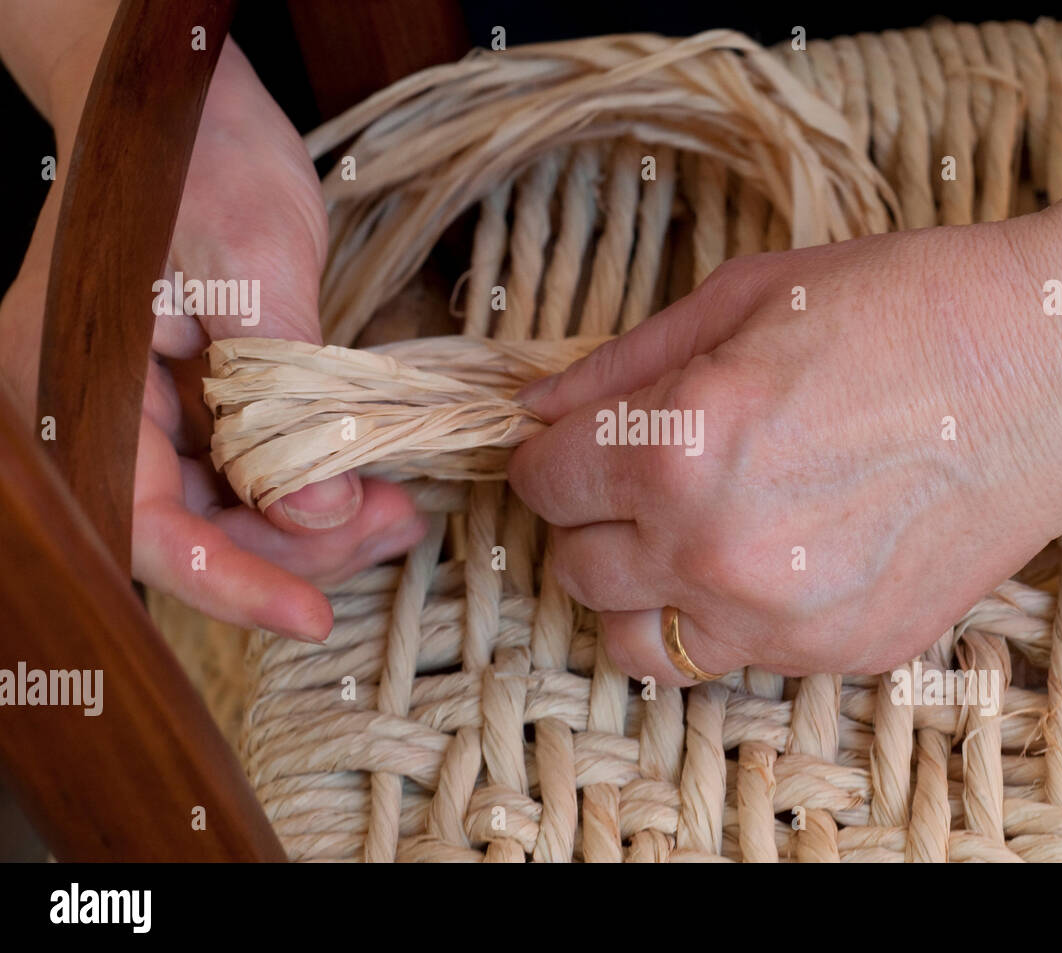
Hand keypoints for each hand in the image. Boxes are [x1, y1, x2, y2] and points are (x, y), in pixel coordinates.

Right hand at [0, 38, 422, 639]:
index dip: (229, 584)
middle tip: (393, 527)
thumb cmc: (199, 157)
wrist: (188, 107)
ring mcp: (142, 414)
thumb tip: (322, 511)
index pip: (146, 525)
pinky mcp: (188, 407)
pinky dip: (308, 487)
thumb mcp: (253, 265)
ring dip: (314, 526)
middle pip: (195, 532)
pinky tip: (370, 484)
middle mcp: (97, 416)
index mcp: (74, 385)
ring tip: (398, 511)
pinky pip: (244, 474)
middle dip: (298, 549)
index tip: (311, 619)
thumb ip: (285, 394)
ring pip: (227, 513)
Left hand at [508, 215, 1061, 684]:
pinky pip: (733, 661)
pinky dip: (725, 617)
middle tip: (638, 477)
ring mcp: (784, 619)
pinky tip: (773, 554)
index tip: (575, 443)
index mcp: (679, 448)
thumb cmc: (910, 306)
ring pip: (634, 644)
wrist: (1061, 367)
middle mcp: (718, 552)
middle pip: (576, 568)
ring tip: (684, 535)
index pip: (543, 484)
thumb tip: (536, 408)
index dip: (551, 455)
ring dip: (638, 589)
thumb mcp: (747, 297)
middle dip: (590, 517)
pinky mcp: (845, 653)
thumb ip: (621, 363)